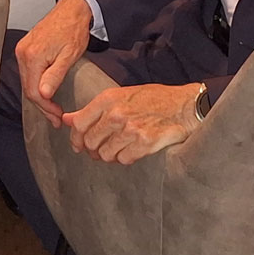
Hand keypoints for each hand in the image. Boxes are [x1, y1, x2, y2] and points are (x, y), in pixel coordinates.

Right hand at [14, 0, 95, 124]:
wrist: (72, 10)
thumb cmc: (73, 30)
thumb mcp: (69, 56)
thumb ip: (55, 75)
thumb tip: (43, 94)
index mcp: (32, 56)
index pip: (34, 91)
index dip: (46, 107)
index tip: (57, 116)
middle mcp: (22, 53)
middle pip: (28, 89)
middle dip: (42, 106)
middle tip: (56, 118)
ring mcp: (22, 50)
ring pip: (27, 82)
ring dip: (39, 96)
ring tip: (52, 110)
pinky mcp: (25, 49)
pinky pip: (28, 73)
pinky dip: (36, 85)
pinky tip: (45, 93)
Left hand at [63, 82, 203, 163]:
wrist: (186, 106)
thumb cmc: (155, 99)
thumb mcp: (122, 95)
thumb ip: (94, 109)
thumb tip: (67, 119)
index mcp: (108, 99)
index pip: (79, 124)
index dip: (75, 138)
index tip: (78, 145)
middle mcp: (116, 114)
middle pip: (90, 142)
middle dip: (92, 150)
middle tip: (99, 151)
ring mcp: (130, 129)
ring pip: (105, 154)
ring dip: (109, 156)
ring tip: (118, 150)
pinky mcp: (144, 143)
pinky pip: (123, 159)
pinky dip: (125, 158)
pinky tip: (132, 150)